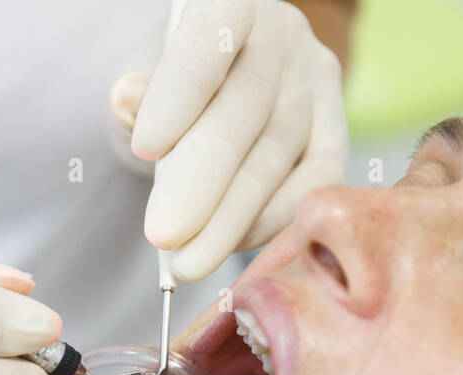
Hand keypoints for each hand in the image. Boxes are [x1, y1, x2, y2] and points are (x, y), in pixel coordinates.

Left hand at [110, 0, 348, 280]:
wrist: (232, 79)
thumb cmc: (180, 75)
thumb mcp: (150, 68)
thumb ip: (143, 89)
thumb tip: (127, 99)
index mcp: (228, 4)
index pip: (208, 40)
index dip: (180, 92)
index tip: (145, 147)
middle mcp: (282, 36)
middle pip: (245, 109)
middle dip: (202, 180)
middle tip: (164, 233)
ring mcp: (316, 82)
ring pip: (277, 155)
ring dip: (230, 219)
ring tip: (188, 261)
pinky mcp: (336, 131)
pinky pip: (311, 184)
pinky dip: (269, 222)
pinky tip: (230, 247)